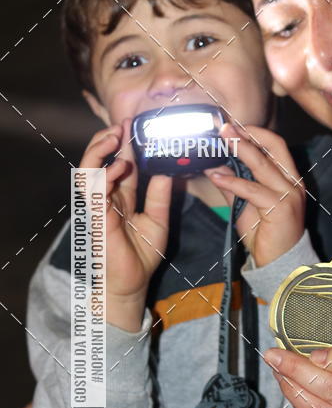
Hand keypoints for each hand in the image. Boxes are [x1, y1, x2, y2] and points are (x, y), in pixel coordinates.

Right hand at [80, 121, 172, 330]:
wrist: (132, 282)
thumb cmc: (142, 254)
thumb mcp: (159, 220)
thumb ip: (160, 195)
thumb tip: (167, 171)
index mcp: (122, 196)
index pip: (122, 164)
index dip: (127, 144)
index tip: (136, 126)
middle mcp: (107, 197)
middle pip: (100, 160)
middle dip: (109, 140)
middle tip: (124, 125)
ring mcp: (98, 205)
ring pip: (88, 169)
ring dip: (100, 150)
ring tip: (115, 136)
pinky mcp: (95, 216)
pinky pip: (93, 190)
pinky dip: (104, 174)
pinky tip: (120, 167)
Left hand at [205, 123, 304, 267]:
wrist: (281, 264)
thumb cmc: (265, 235)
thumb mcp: (246, 205)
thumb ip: (233, 185)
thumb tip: (213, 166)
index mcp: (288, 178)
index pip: (275, 146)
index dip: (254, 132)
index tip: (232, 125)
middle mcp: (292, 182)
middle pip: (274, 146)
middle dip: (248, 133)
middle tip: (224, 127)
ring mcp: (289, 195)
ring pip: (263, 165)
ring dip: (240, 150)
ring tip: (221, 140)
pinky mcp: (281, 209)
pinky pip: (253, 190)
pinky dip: (233, 182)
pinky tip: (217, 177)